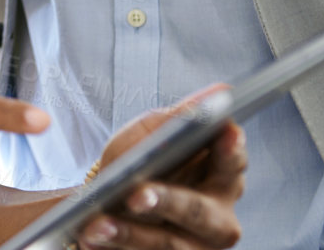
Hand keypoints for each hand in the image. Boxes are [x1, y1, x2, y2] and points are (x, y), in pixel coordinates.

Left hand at [76, 88, 245, 249]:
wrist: (103, 206)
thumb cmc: (136, 162)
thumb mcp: (147, 135)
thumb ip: (176, 119)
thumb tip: (220, 90)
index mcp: (221, 179)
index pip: (233, 162)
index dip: (230, 148)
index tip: (224, 130)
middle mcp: (218, 219)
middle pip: (198, 211)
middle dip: (166, 201)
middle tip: (136, 195)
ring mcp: (194, 248)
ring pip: (167, 243)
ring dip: (128, 233)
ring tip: (96, 224)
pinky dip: (114, 247)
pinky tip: (91, 236)